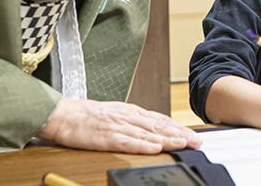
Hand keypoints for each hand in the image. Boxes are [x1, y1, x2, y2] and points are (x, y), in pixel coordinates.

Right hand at [37, 98, 201, 153]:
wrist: (63, 114)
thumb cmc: (90, 116)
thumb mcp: (118, 114)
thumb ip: (136, 122)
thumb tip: (157, 130)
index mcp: (131, 111)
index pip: (161, 119)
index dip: (179, 128)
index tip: (193, 136)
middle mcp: (128, 117)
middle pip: (158, 126)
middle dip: (179, 134)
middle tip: (196, 142)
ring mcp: (117, 126)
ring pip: (146, 133)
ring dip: (166, 139)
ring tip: (183, 144)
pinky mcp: (105, 136)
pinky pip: (126, 141)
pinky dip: (141, 145)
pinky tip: (154, 149)